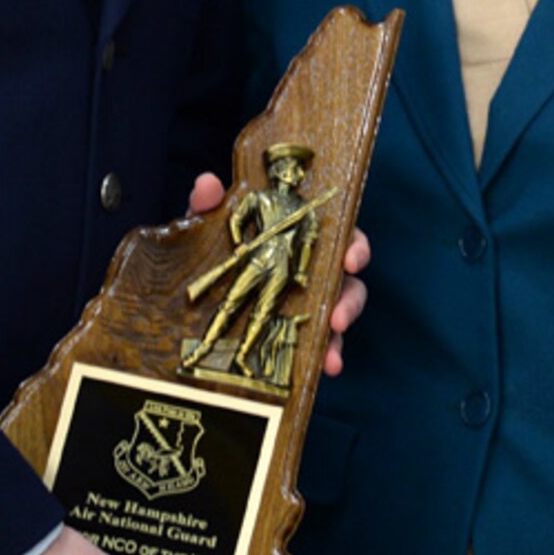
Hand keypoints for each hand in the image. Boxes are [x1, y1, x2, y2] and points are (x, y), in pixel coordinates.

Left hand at [186, 173, 369, 375]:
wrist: (199, 279)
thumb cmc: (219, 241)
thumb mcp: (210, 223)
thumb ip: (210, 202)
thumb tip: (207, 185)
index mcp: (303, 236)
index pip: (342, 235)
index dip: (354, 247)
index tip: (350, 261)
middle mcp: (314, 268)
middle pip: (348, 281)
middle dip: (349, 300)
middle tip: (337, 317)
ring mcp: (308, 300)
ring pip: (338, 315)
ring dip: (338, 336)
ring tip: (331, 355)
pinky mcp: (297, 327)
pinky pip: (320, 342)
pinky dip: (326, 355)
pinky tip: (325, 369)